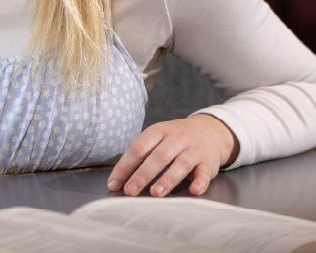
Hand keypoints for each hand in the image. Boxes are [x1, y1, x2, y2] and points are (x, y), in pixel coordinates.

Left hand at [107, 114, 239, 196]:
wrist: (210, 131)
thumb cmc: (175, 138)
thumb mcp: (158, 137)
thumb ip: (142, 154)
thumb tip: (121, 177)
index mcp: (158, 131)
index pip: (138, 149)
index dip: (125, 166)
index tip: (114, 183)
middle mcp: (176, 138)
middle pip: (158, 157)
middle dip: (142, 175)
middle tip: (130, 190)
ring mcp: (193, 150)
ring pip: (180, 165)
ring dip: (167, 180)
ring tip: (155, 193)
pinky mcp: (208, 163)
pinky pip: (204, 173)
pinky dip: (200, 182)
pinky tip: (193, 190)